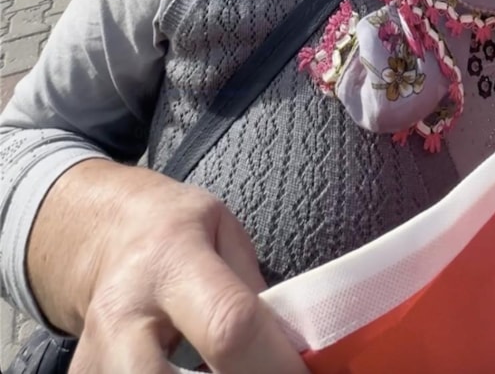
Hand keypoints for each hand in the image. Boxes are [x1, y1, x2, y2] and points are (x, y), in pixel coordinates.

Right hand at [28, 160, 307, 372]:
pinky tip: (199, 373)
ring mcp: (93, 358)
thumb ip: (253, 291)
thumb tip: (295, 350)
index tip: (306, 373)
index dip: (274, 363)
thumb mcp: (226, 234)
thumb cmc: (178, 229)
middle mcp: (122, 316)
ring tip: (232, 367)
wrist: (107, 235)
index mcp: (171, 262)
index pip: (228, 327)